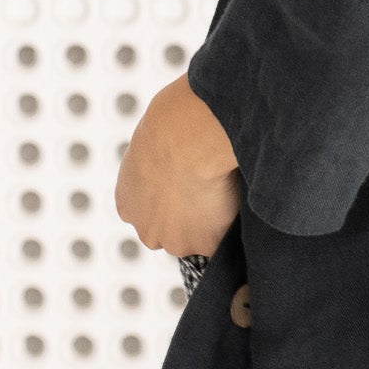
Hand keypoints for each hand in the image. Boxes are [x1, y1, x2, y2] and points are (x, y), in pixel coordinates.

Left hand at [116, 73, 241, 256]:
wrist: (187, 137)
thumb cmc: (171, 124)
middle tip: (213, 187)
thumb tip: (182, 155)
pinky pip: (228, 236)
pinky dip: (236, 221)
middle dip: (192, 217)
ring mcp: (177, 241)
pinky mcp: (207, 244)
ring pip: (202, 236)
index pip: (153, 213)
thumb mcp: (154, 141)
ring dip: (216, 220)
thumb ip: (161, 162)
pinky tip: (241, 196)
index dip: (174, 198)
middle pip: (174, 232)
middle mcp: (147, 230)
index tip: (191, 183)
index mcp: (127, 204)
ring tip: (229, 186)